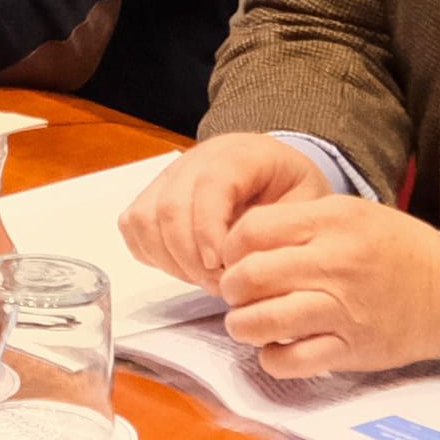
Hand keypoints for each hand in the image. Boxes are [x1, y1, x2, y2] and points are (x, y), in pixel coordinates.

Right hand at [119, 131, 342, 289]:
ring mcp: (169, 176)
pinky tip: (185, 267)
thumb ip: (279, 231)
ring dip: (170, 260)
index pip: (210, 186)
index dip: (208, 229)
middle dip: (190, 258)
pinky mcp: (152, 194)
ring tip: (204, 279)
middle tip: (219, 285)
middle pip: (170, 207)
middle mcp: (196, 159)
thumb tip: (246, 265)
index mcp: (240, 154)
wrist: (275, 170)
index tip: (222, 266)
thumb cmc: (291, 190)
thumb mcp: (306, 204)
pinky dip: (153, 254)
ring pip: (145, 218)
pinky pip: (134, 226)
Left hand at [217, 198, 439, 385]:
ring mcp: (343, 310)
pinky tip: (274, 348)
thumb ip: (297, 222)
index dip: (230, 247)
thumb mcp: (348, 213)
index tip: (233, 258)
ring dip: (242, 325)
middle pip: (251, 276)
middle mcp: (335, 264)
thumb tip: (240, 242)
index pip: (252, 231)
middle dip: (230, 289)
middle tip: (235, 293)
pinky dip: (271, 358)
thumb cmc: (392, 248)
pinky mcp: (351, 349)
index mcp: (331, 223)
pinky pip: (292, 361)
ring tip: (245, 323)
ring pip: (264, 321)